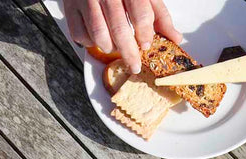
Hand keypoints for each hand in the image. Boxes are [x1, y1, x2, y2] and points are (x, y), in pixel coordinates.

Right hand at [63, 0, 180, 73]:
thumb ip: (159, 15)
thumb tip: (175, 38)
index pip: (139, 12)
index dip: (144, 32)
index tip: (146, 45)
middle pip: (119, 28)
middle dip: (129, 52)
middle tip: (135, 65)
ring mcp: (85, 0)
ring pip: (99, 35)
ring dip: (110, 48)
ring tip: (115, 47)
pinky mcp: (70, 8)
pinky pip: (80, 34)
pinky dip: (90, 43)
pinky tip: (98, 39)